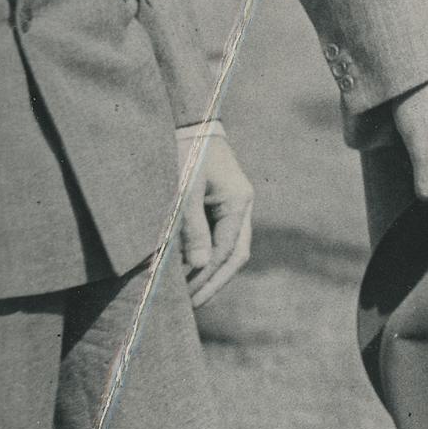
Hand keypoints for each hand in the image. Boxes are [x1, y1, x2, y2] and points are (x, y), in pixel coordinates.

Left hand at [175, 126, 256, 307]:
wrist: (187, 123)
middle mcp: (241, 207)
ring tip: (189, 294)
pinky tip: (187, 267)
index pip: (227, 252)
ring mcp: (232, 205)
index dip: (207, 278)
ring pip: (228, 248)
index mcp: (239, 203)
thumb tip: (200, 266)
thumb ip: (192, 229)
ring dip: (210, 271)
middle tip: (192, 306)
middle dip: (214, 282)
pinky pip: (217, 237)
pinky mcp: (218, 203)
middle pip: (235, 254)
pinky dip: (204, 256)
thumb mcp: (186, 191)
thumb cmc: (185, 154)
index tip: (186, 300)